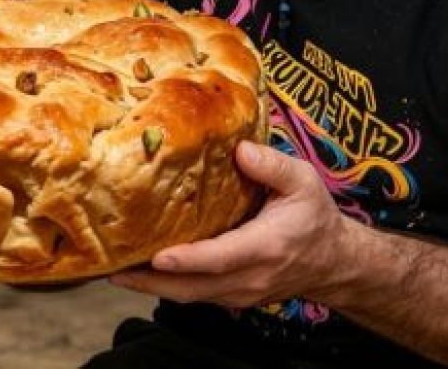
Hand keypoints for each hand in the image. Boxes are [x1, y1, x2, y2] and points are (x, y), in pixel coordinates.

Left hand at [110, 141, 355, 307]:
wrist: (334, 262)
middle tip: (112, 268)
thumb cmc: (315, 217)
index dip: (188, 260)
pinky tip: (142, 272)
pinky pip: (195, 295)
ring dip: (151, 287)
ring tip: (114, 270)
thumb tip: (240, 150)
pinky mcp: (232, 296)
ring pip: (189, 295)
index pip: (220, 258)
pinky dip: (166, 287)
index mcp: (264, 247)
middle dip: (150, 281)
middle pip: (192, 287)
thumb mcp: (304, 182)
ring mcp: (239, 292)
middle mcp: (249, 276)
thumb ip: (273, 165)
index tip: (158, 256)